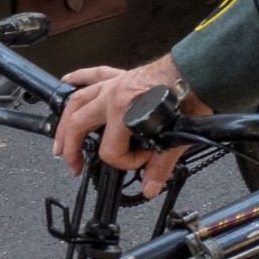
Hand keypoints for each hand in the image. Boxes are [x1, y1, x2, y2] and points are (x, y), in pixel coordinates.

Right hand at [54, 55, 209, 196]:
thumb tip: (150, 187)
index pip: (112, 151)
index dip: (127, 162)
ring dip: (65, 120)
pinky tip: (67, 81)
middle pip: (78, 125)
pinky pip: (94, 74)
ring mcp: (115, 85)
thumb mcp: (175, 137)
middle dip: (71, 149)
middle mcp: (112, 98)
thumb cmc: (189, 97)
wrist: (198, 71)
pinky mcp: (122, 75)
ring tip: (59, 140)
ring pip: (78, 100)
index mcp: (124, 114)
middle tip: (72, 165)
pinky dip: (79, 77)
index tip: (144, 161)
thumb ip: (160, 165)